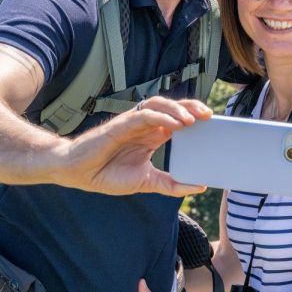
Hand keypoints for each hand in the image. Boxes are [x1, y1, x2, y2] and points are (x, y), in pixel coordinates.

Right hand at [76, 98, 212, 196]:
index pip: (177, 120)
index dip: (195, 117)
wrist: (79, 174)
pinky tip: (174, 125)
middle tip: (209, 115)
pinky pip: (144, 115)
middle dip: (191, 107)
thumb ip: (170, 184)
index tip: (213, 122)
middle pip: (172, 107)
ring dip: (177, 109)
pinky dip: (161, 117)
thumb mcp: (146, 182)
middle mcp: (144, 126)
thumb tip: (198, 186)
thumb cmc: (108, 175)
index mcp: (152, 136)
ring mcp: (132, 123)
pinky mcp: (121, 125)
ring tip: (193, 119)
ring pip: (159, 105)